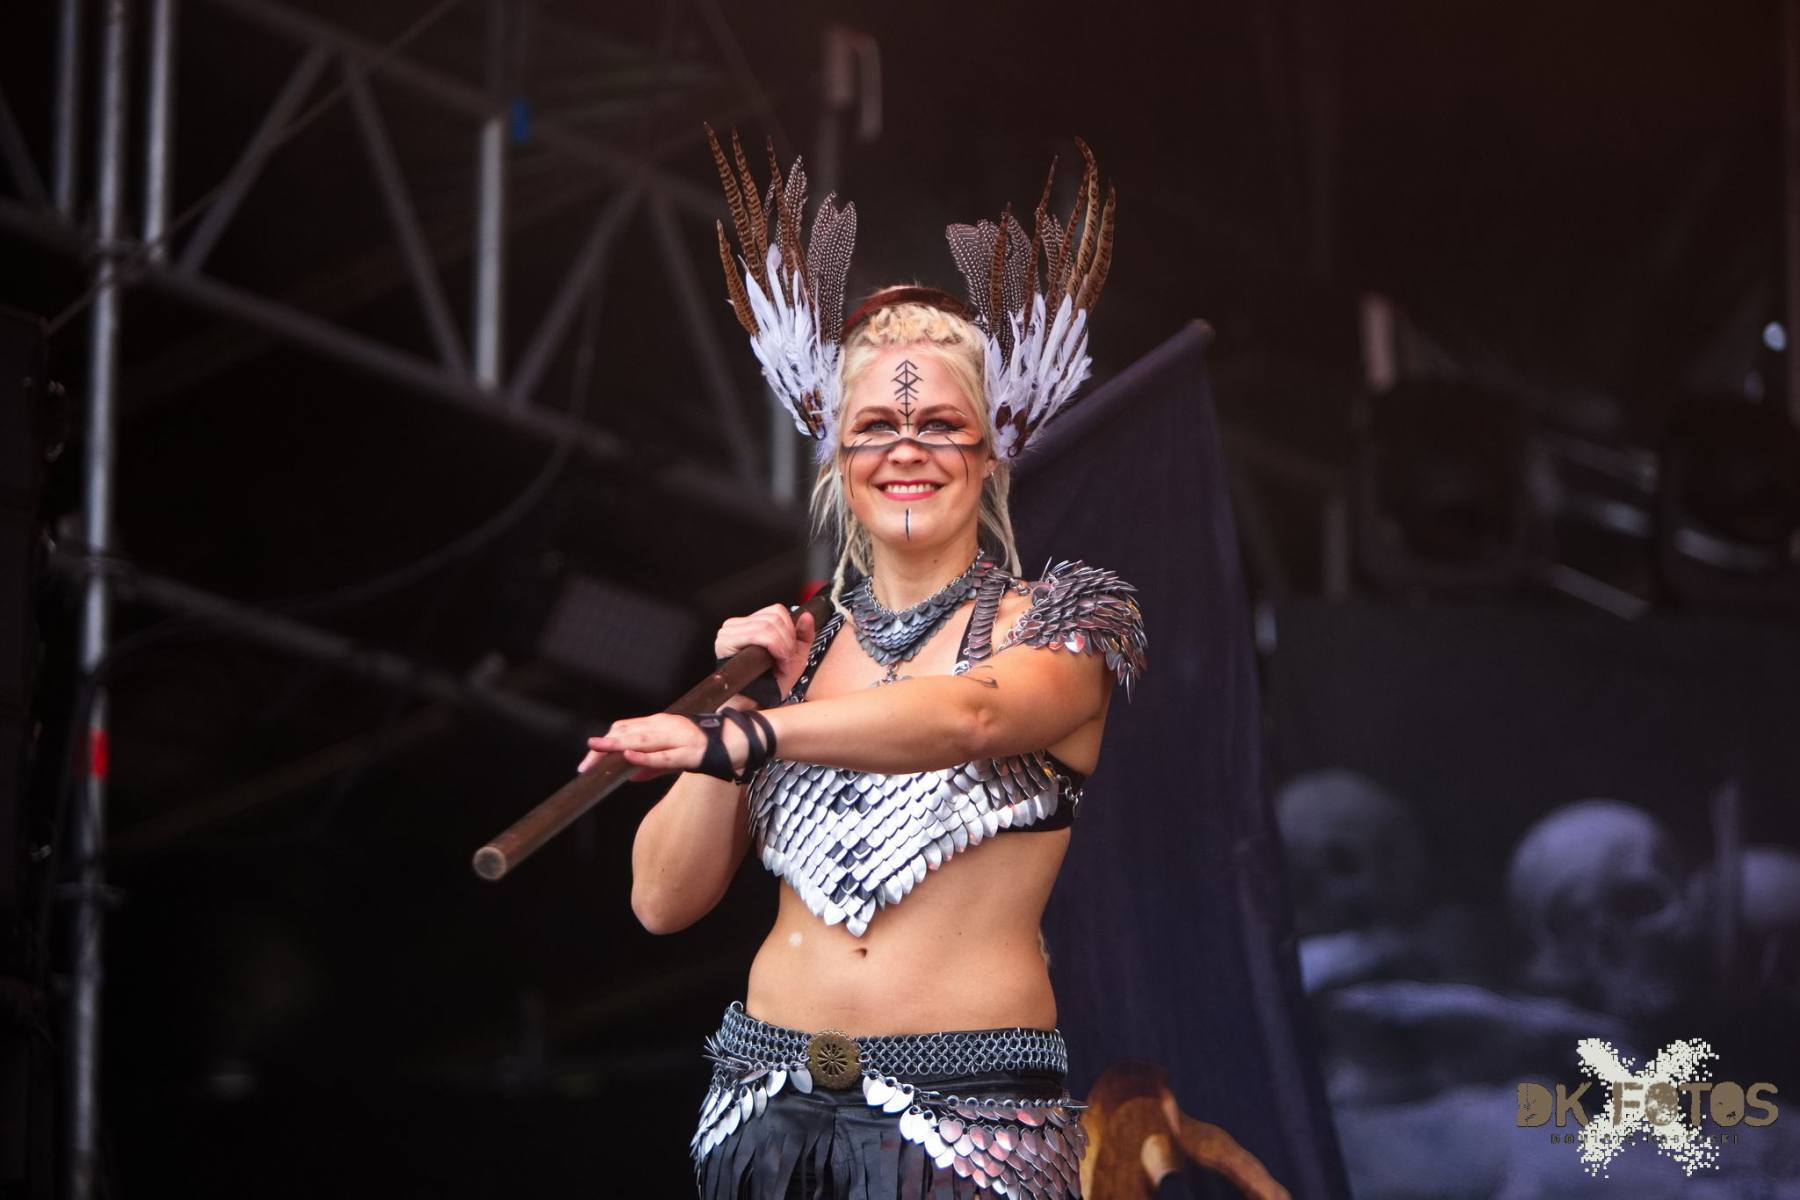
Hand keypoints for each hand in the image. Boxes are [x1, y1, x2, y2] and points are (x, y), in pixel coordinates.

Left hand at [577, 712, 747, 781]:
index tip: (588, 760)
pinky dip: (646, 758)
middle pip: (628, 733)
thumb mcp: (677, 756)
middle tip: (584, 766)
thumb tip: (629, 775)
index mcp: (662, 725)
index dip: (605, 743)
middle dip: (604, 749)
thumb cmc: (713, 744)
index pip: (626, 730)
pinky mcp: (691, 751)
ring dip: (617, 747)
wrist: (745, 738)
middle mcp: (667, 726)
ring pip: (642, 741)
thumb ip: (653, 765)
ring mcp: (679, 736)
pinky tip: (630, 759)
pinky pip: (665, 756)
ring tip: (596, 752)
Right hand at [714, 604, 817, 700]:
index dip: (790, 630)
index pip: (776, 611)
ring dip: (782, 647)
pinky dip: (774, 648)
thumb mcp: (796, 656)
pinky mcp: (725, 642)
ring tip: (781, 664)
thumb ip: (804, 635)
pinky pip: (758, 634)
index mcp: (750, 624)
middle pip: (774, 617)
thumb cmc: (773, 683)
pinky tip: (775, 663)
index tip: (790, 651)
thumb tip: (807, 615)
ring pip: (768, 625)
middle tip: (786, 661)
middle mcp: (736, 625)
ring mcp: (728, 633)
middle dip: (787, 641)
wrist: (759, 703)